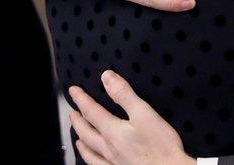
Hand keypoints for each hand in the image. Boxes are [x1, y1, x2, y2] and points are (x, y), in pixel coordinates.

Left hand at [69, 70, 194, 164]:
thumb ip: (124, 94)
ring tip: (77, 137)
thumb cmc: (161, 146)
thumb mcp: (144, 113)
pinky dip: (91, 160)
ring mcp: (112, 162)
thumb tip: (107, 77)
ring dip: (82, 140)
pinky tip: (93, 160)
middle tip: (72, 111)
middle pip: (86, 132)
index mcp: (112, 131)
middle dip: (77, 120)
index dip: (81, 99)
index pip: (91, 111)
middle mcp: (108, 148)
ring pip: (90, 151)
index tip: (73, 91)